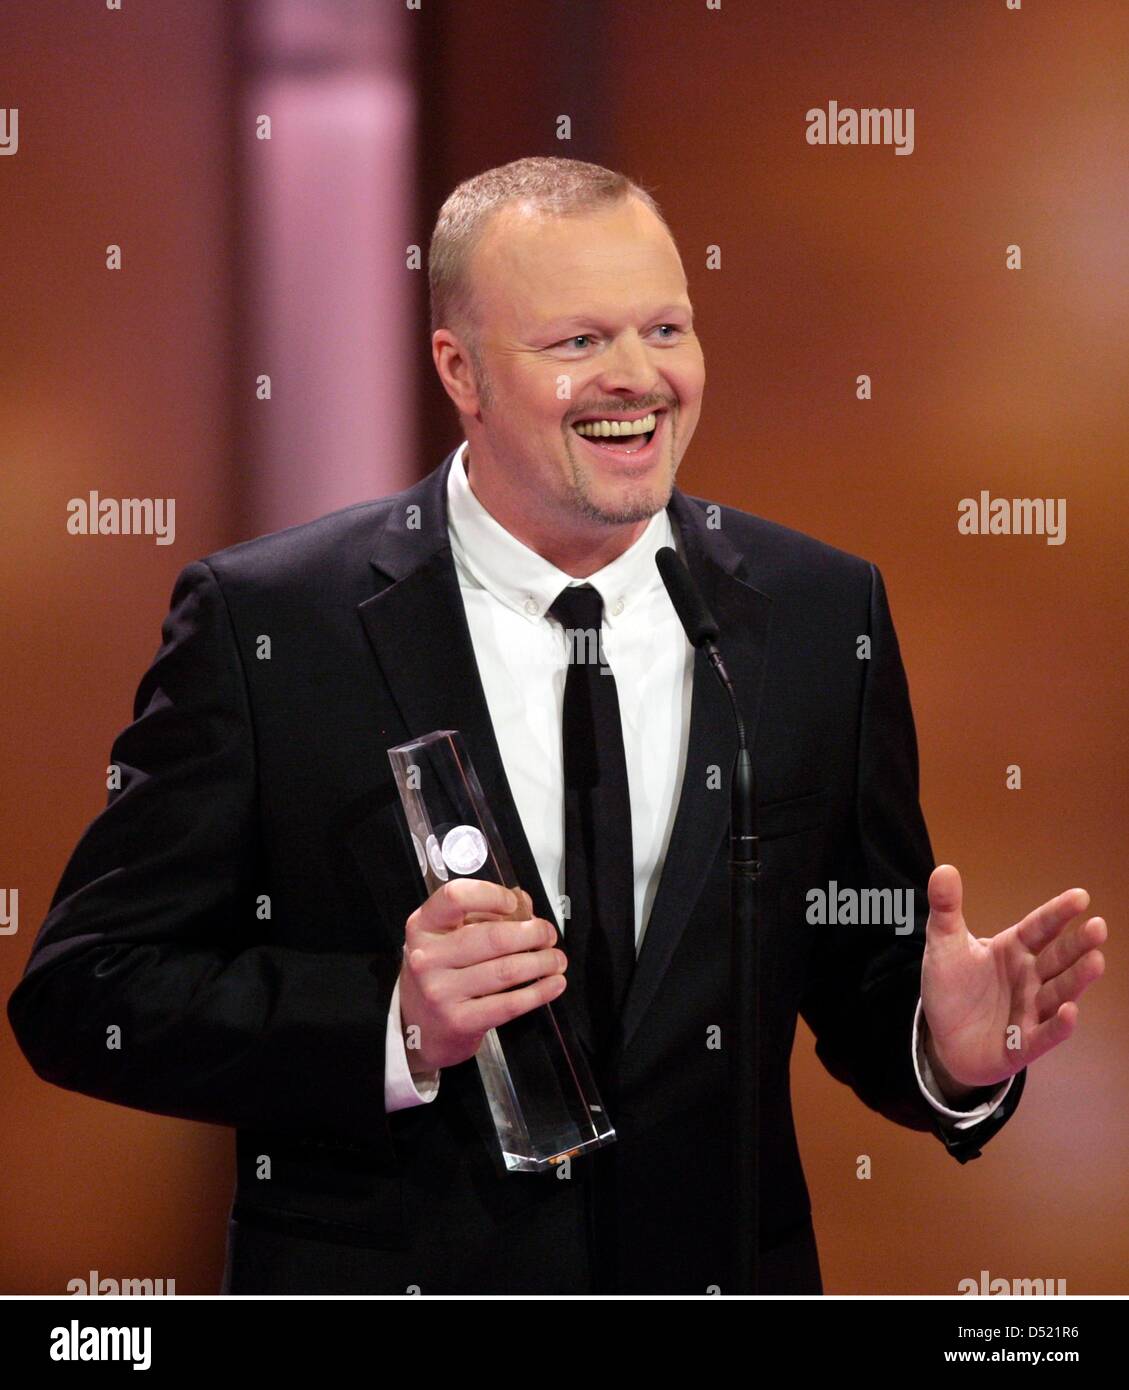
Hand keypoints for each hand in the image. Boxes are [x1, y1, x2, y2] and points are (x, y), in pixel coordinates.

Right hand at [398, 879, 566, 1074]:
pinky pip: (509, 1004)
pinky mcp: (459, 1021)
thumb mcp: (447, 938)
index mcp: (423, 926)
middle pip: (492, 936)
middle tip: (549, 935)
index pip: (456, 897)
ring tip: (556, 959)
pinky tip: (553, 984)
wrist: (420, 1027)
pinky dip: (538, 992)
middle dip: (532, 933)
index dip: (492, 895)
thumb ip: (483, 916)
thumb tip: (525, 905)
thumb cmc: (440, 973)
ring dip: (541, 962)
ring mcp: (441, 991)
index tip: (515, 903)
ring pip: (506, 970)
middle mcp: (426, 957)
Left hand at [921, 864, 1105, 1090]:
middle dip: (1078, 944)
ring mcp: (1029, 1011)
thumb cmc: (951, 987)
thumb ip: (946, 909)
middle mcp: (1029, 979)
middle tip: (1099, 926)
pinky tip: (1070, 1011)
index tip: (1081, 896)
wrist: (943, 1038)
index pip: (1040, 928)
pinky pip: (1043, 1035)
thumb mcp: (943, 944)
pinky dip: (1057, 1025)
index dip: (1058, 913)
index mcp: (1013, 950)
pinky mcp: (1022, 1044)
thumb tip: (943, 868)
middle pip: (1058, 959)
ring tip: (1096, 961)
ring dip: (1077, 979)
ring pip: (1058, 994)